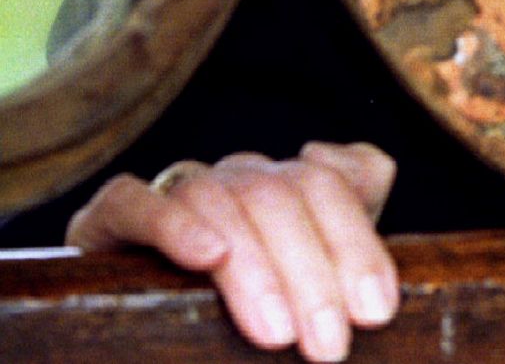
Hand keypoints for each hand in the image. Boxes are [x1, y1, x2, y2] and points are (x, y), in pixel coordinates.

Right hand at [66, 141, 398, 360]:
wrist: (147, 341)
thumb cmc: (252, 315)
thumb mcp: (311, 288)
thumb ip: (351, 240)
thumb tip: (378, 190)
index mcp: (287, 184)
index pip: (329, 183)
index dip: (356, 243)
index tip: (375, 311)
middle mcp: (235, 178)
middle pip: (281, 194)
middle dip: (313, 273)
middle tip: (328, 345)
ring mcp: (175, 192)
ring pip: (218, 198)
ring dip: (254, 268)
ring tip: (276, 334)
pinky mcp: (108, 220)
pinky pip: (134, 199)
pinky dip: (173, 224)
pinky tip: (207, 257)